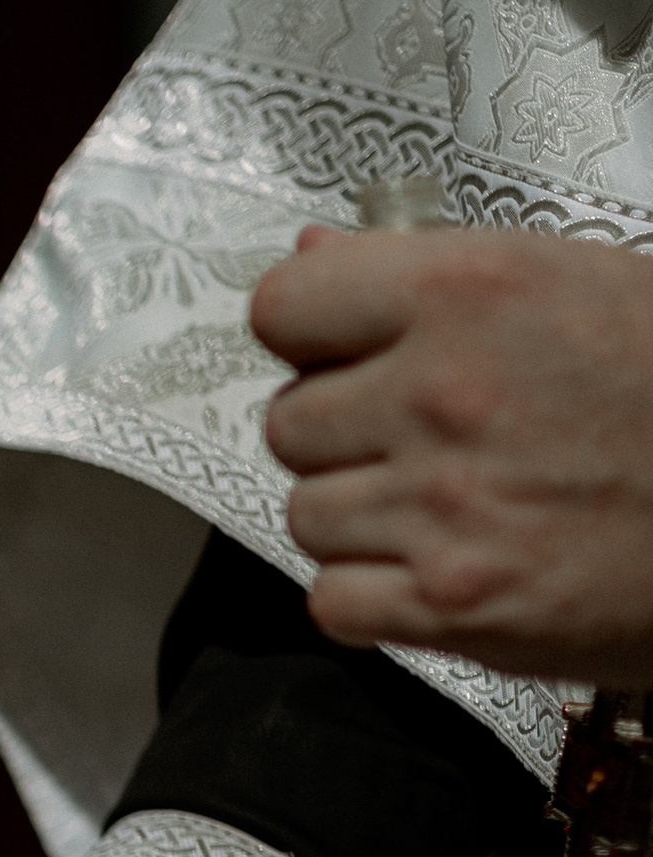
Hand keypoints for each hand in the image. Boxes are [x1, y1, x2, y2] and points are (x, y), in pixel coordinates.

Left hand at [258, 224, 652, 676]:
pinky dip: (371, 595)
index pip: (284, 305)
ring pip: (307, 516)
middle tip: (418, 439)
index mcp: (470, 290)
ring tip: (446, 503)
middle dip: (341, 434)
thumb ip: (428, 270)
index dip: (307, 333)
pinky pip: (332, 601)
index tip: (338, 352)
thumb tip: (320, 252)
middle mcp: (443, 394)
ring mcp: (443, 505)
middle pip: (289, 423)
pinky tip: (437, 565)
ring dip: (360, 517)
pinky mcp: (454, 604)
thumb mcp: (572, 282)